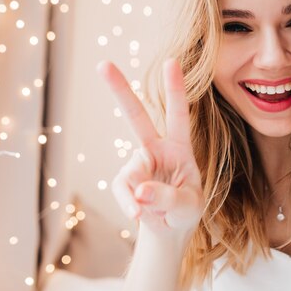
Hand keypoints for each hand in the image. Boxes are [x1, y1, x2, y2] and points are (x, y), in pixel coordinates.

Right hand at [97, 59, 203, 235]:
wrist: (170, 229)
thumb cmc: (186, 210)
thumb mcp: (188, 206)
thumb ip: (169, 197)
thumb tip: (140, 191)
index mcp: (180, 147)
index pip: (178, 115)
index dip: (175, 89)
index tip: (171, 62)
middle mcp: (156, 149)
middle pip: (136, 117)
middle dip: (120, 91)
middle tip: (102, 64)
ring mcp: (138, 163)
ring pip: (130, 175)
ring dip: (139, 197)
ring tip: (151, 213)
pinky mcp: (126, 180)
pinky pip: (122, 190)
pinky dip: (128, 204)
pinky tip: (137, 215)